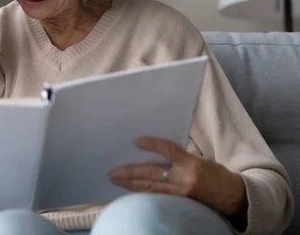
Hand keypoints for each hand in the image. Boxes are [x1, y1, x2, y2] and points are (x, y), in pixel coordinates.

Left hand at [109, 137, 246, 216]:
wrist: (232, 195)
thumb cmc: (214, 173)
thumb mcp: (198, 159)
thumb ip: (178, 156)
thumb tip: (153, 150)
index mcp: (190, 162)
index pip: (167, 150)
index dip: (152, 144)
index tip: (137, 141)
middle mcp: (184, 178)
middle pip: (151, 173)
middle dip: (130, 173)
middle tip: (113, 172)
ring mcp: (181, 193)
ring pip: (150, 188)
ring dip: (131, 184)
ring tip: (116, 180)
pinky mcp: (180, 203)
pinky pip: (157, 197)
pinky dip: (143, 193)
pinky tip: (131, 190)